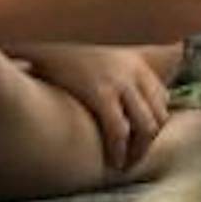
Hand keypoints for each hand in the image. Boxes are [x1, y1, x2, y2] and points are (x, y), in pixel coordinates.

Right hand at [19, 43, 171, 171]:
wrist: (39, 36)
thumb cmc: (60, 52)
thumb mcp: (94, 57)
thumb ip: (107, 74)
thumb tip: (110, 97)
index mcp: (135, 61)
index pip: (161, 98)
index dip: (152, 122)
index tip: (137, 139)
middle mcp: (134, 71)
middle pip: (159, 115)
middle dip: (148, 142)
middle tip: (132, 159)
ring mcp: (119, 81)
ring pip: (147, 127)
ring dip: (139, 151)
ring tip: (124, 164)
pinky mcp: (100, 93)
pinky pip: (120, 131)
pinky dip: (120, 151)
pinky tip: (113, 162)